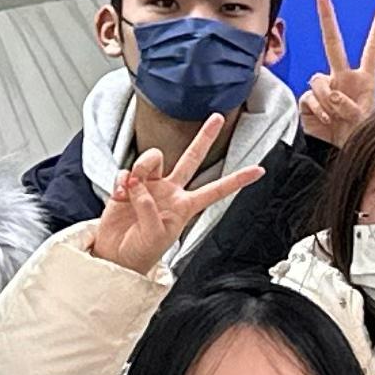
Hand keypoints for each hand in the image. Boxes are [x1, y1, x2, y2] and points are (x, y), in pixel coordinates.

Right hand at [84, 132, 259, 274]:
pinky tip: (120, 195)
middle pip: (192, 158)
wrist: (116, 256)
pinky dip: (120, 181)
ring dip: (143, 166)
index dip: (237, 180)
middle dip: (204, 137)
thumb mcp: (155, 236)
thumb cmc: (140, 252)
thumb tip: (138, 186)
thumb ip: (150, 209)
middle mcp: (170, 192)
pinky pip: (126, 171)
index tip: (259, 171)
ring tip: (132, 186)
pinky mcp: (127, 185)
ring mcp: (149, 186)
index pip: (216, 190)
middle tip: (217, 118)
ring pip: (153, 158)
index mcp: (185, 206)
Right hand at [297, 0, 374, 148]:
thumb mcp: (364, 121)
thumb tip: (335, 94)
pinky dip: (318, 110)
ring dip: (328, 99)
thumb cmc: (358, 137)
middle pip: (333, 44)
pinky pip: (309, 97)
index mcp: (364, 79)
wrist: (338, 154)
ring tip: (336, 118)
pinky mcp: (309, 101)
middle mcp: (344, 78)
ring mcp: (326, 88)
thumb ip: (351, 107)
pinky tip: (325, 120)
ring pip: (319, 79)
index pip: (372, 49)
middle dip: (327, 19)